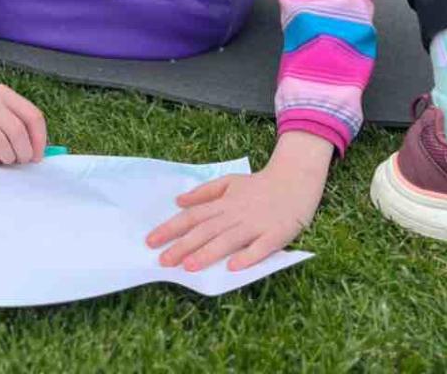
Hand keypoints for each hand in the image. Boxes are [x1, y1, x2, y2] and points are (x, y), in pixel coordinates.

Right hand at [0, 44, 46, 164]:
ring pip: (0, 142)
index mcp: (3, 94)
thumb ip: (10, 114)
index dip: (40, 139)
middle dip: (24, 152)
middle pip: (18, 132)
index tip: (38, 154)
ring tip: (6, 160)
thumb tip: (31, 144)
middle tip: (22, 160)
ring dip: (7, 157)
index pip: (32, 116)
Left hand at [146, 131, 332, 271]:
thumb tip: (178, 201)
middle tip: (163, 262)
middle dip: (183, 246)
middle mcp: (236, 214)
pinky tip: (233, 267)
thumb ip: (204, 192)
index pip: (192, 217)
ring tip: (189, 266)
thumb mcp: (229, 182)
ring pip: (228, 240)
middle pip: (206, 230)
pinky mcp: (275, 234)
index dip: (171, 229)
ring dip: (208, 253)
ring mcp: (256, 224)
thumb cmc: (259, 185)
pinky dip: (247, 256)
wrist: (296, 180)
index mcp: (224, 203)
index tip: (150, 242)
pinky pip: (260, 248)